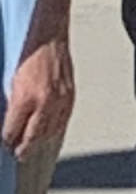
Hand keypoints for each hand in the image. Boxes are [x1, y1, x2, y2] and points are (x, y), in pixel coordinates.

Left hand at [3, 36, 73, 160]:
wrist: (49, 39)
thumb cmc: (28, 55)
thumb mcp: (12, 82)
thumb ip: (13, 104)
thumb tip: (10, 122)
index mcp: (26, 98)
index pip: (13, 130)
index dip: (7, 139)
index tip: (5, 143)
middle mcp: (45, 102)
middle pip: (33, 136)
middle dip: (23, 147)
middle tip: (17, 153)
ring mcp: (60, 101)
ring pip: (49, 132)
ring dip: (38, 142)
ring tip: (30, 148)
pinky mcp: (70, 97)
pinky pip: (62, 121)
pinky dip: (53, 131)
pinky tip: (47, 133)